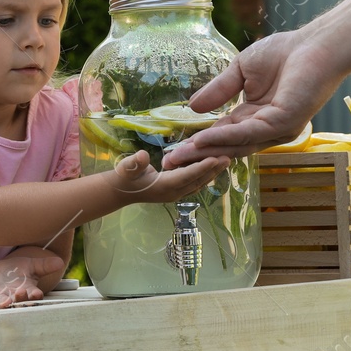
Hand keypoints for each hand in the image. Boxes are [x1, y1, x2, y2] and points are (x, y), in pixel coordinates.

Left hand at [0, 253, 64, 309]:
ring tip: (4, 303)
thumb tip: (60, 261)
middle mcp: (12, 298)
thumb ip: (44, 265)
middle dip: (19, 300)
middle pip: (17, 302)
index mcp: (26, 292)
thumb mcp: (31, 265)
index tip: (37, 294)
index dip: (35, 296)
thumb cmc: (17, 272)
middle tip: (20, 294)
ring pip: (1, 304)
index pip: (32, 296)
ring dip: (2, 304)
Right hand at [109, 148, 230, 203]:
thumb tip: (143, 156)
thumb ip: (134, 163)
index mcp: (163, 186)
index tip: (216, 158)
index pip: (186, 176)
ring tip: (226, 161)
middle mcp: (173, 193)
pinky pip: (195, 183)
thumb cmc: (124, 177)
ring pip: (198, 183)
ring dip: (212, 173)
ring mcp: (176, 194)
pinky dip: (205, 175)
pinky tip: (213, 167)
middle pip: (197, 181)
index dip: (201, 167)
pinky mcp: (177, 192)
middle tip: (229, 156)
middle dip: (213, 170)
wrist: (121, 191)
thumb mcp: (126, 168)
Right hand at [164, 29, 344, 165]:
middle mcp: (265, 128)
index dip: (198, 142)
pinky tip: (204, 138)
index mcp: (255, 116)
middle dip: (198, 154)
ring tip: (182, 154)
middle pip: (227, 145)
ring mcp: (276, 128)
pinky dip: (226, 136)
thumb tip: (193, 108)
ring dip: (207, 149)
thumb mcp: (240, 71)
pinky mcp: (284, 122)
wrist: (315, 45)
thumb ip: (219, 90)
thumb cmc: (284, 53)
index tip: (173, 149)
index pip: (223, 133)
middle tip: (169, 162)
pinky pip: (250, 132)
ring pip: (237, 143)